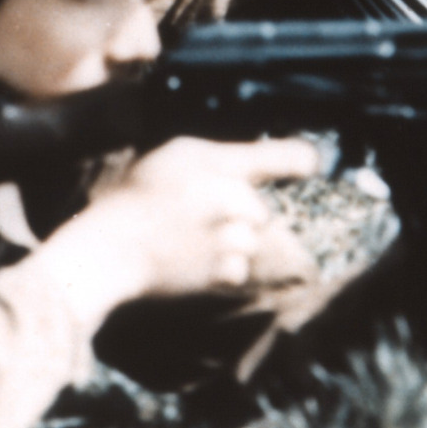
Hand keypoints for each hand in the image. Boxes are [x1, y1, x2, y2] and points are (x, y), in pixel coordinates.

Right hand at [56, 136, 319, 301]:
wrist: (113, 246)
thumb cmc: (138, 196)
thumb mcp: (177, 156)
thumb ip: (220, 160)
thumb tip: (253, 169)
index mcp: (216, 163)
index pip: (273, 156)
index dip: (298, 159)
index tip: (313, 163)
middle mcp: (229, 196)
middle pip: (260, 209)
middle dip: (241, 214)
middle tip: (201, 214)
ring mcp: (227, 236)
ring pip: (251, 240)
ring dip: (233, 242)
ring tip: (194, 238)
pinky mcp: (221, 271)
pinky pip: (239, 268)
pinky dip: (224, 268)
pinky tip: (195, 258)